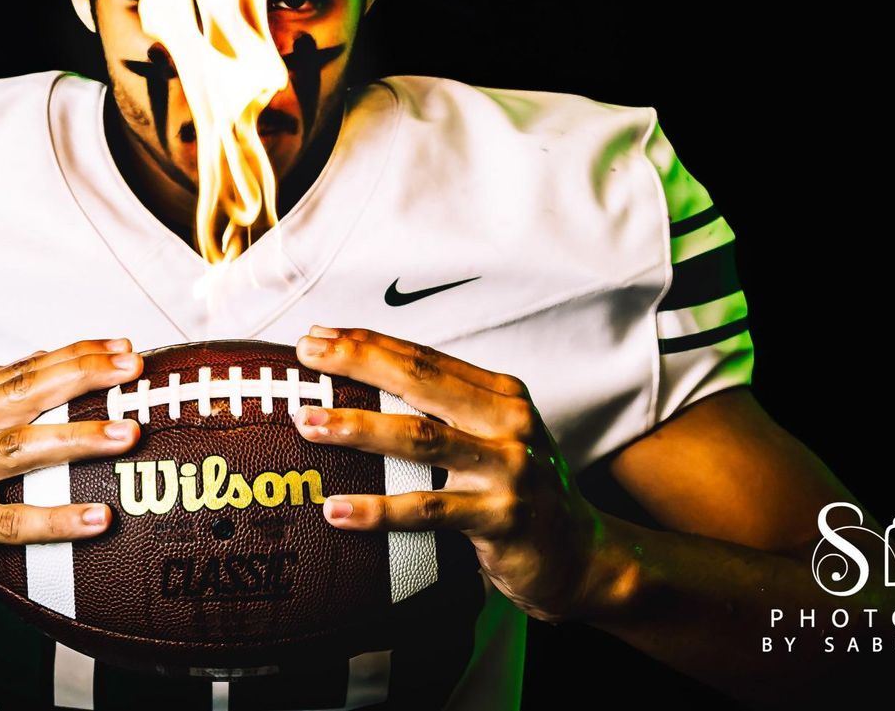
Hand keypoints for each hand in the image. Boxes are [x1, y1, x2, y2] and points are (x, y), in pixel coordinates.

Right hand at [0, 338, 143, 640]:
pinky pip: (8, 523)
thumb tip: (49, 360)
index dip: (74, 356)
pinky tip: (98, 518)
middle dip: (81, 377)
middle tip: (131, 371)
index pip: (20, 372)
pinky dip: (57, 519)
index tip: (123, 349)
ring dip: (78, 438)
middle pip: (20, 396)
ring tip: (127, 435)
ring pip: (16, 450)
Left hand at [291, 326, 598, 623]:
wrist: (586, 558)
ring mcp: (508, 469)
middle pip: (420, 382)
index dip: (370, 343)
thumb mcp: (495, 440)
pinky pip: (428, 511)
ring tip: (309, 423)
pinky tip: (337, 510)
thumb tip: (366, 387)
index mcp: (502, 396)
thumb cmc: (523, 494)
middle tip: (308, 356)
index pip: (426, 358)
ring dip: (358, 428)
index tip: (319, 336)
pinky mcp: (502, 518)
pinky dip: (378, 510)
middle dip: (358, 363)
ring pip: (420, 439)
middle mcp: (509, 423)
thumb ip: (447, 413)